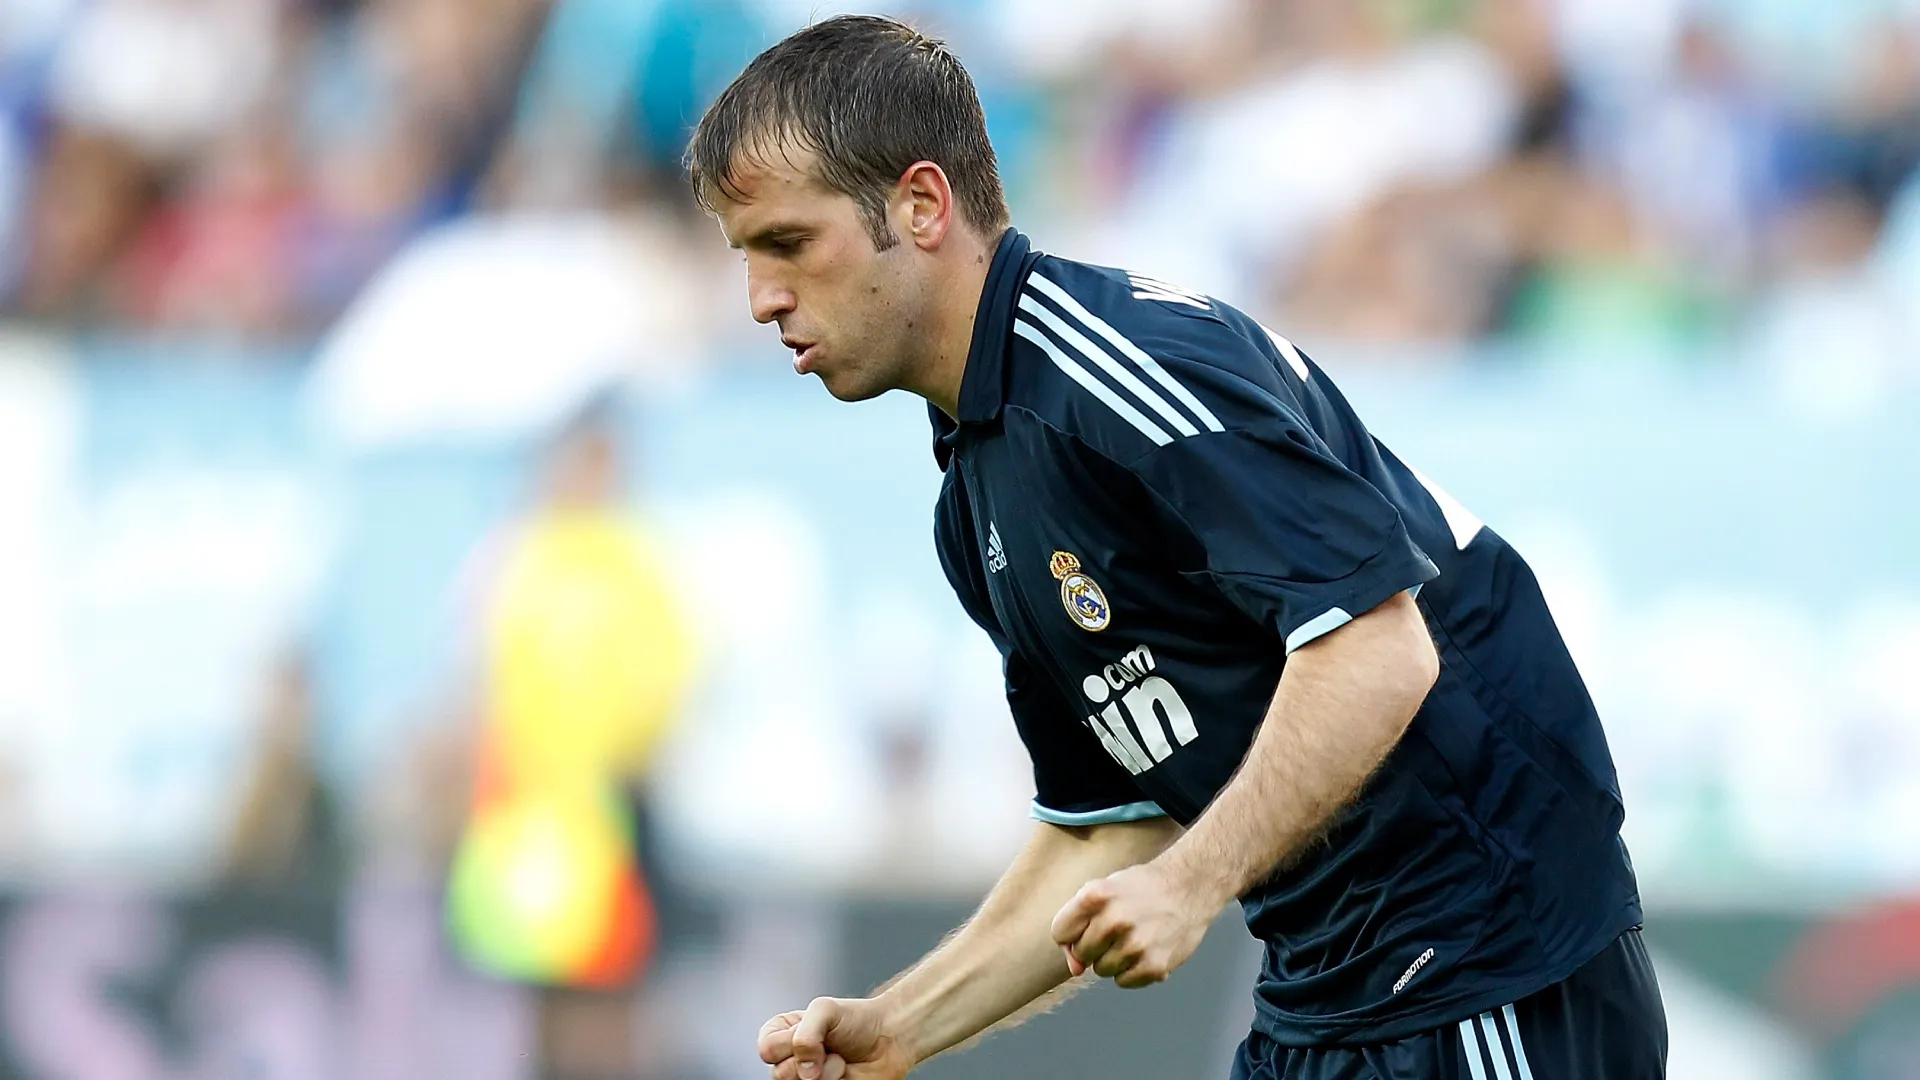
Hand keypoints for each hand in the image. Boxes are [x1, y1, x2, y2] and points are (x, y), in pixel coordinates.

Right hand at [759, 996, 914, 1079]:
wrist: (890, 1038)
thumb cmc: (858, 1020)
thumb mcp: (824, 1009)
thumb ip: (805, 1033)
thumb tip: (804, 1070)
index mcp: (783, 1034)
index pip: (767, 1049)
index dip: (789, 1042)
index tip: (815, 1031)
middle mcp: (791, 1059)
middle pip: (779, 1074)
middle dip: (810, 1059)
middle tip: (830, 1047)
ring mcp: (807, 1079)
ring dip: (826, 1073)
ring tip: (840, 1061)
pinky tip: (845, 1073)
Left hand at [1049, 860, 1217, 988]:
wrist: (1189, 887)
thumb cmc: (1140, 889)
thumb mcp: (1103, 890)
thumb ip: (1079, 925)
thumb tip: (1075, 970)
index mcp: (1095, 896)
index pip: (1060, 933)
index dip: (1071, 933)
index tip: (1088, 926)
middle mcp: (1113, 920)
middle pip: (1081, 954)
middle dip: (1094, 945)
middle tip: (1117, 929)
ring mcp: (1135, 945)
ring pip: (1101, 970)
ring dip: (1114, 958)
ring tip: (1134, 937)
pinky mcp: (1154, 966)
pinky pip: (1124, 981)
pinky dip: (1132, 970)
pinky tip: (1146, 949)